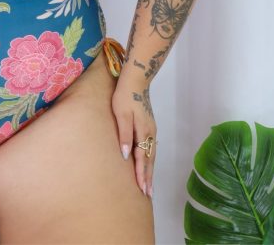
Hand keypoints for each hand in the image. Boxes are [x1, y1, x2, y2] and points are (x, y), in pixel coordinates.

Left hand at [111, 74, 156, 198]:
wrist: (136, 79)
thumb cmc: (124, 95)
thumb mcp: (121, 113)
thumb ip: (124, 134)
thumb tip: (125, 156)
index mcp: (143, 131)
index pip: (142, 157)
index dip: (141, 174)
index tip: (142, 190)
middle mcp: (150, 132)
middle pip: (150, 159)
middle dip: (148, 177)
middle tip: (148, 194)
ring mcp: (151, 129)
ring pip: (152, 154)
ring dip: (150, 170)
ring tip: (148, 185)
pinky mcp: (149, 126)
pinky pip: (151, 147)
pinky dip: (150, 159)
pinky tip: (148, 164)